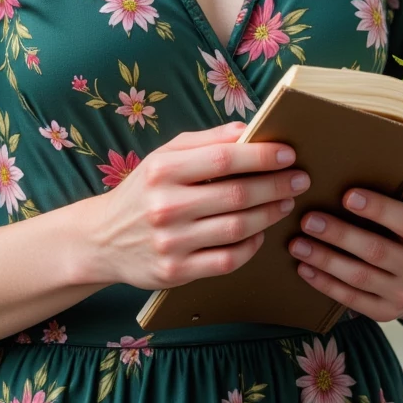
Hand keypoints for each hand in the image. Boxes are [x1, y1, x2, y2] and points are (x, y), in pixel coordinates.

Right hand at [82, 119, 310, 291]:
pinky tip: (259, 233)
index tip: (288, 153)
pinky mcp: (176, 272)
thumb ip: (205, 141)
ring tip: (286, 202)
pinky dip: (251, 246)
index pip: (222, 158)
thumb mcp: (163, 156)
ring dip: (269, 214)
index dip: (260, 155)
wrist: (102, 239)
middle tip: (300, 179)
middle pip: (235, 195)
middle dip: (276, 185)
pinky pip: (227, 260)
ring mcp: (170, 243)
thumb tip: (248, 129)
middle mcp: (165, 206)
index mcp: (162, 170)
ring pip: (236, 229)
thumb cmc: (142, 191)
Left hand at [286, 155, 402, 321]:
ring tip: (297, 242)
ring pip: (359, 277)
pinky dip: (325, 285)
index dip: (377, 209)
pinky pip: (351, 300)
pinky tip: (304, 268)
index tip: (347, 196)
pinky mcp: (385, 313)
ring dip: (324, 260)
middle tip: (308, 219)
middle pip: (376, 251)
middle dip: (339, 235)